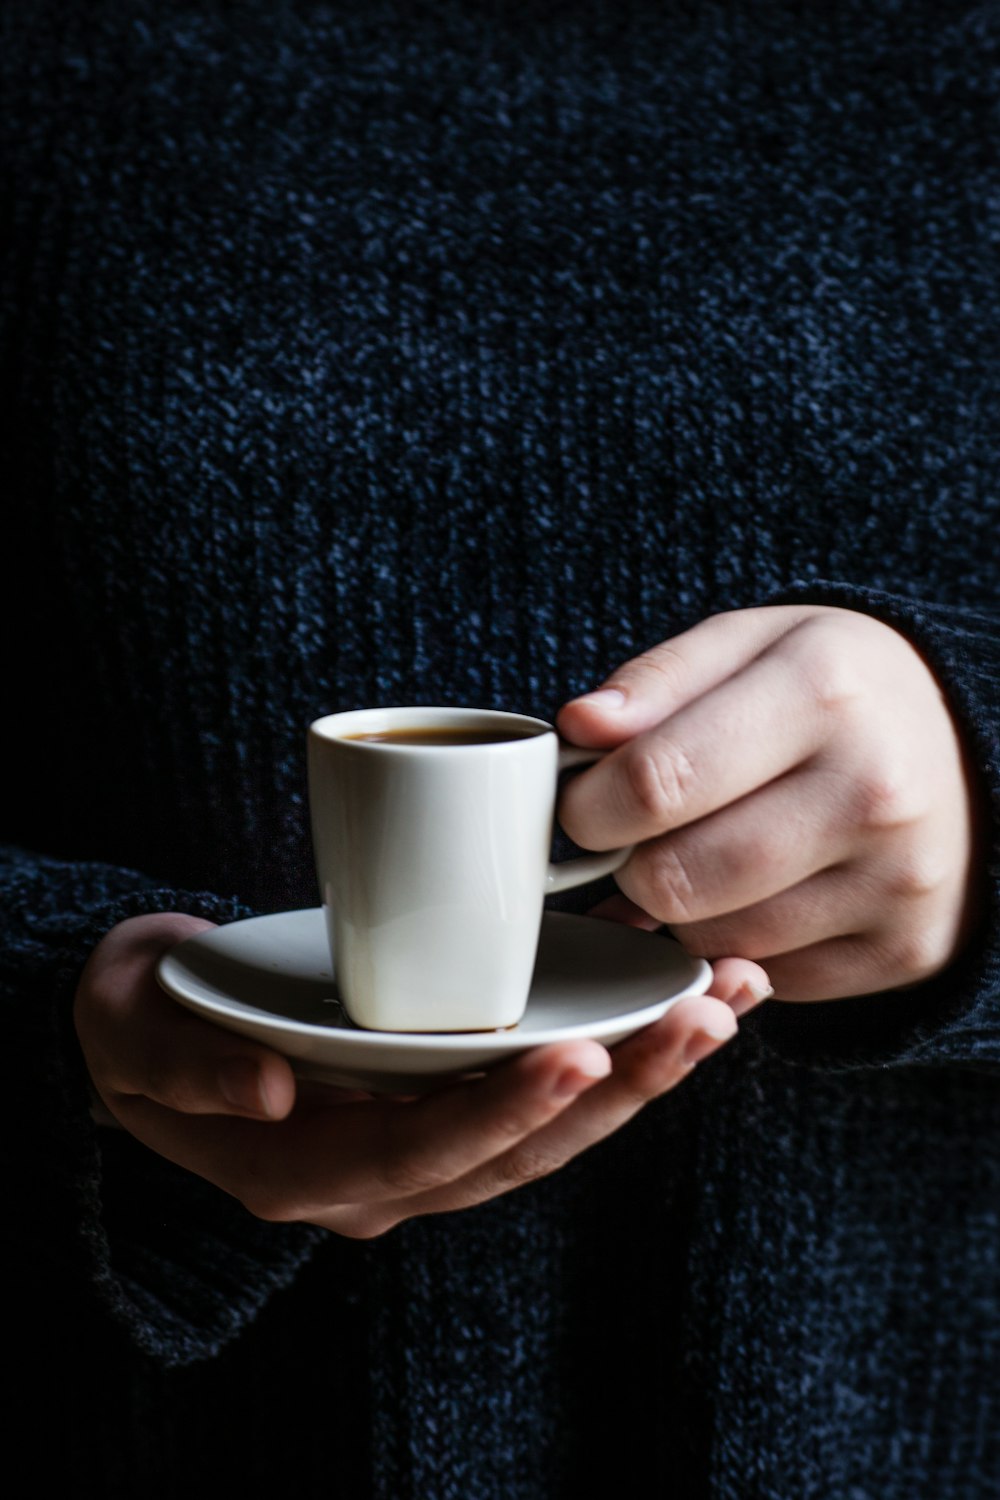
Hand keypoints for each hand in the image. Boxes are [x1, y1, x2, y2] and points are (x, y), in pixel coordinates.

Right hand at [74, 914, 768, 1236]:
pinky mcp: (453, 1103)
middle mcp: (386, 1177)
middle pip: (523, 1150)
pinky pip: (551, 1091)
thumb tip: (269, 1094)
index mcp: (312, 1172)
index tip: (582, 1052)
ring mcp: (427, 1144)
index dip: (506, 1111)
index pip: (424, 1153)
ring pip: (557, 1128)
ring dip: (647, 1069)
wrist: (159, 1031)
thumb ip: (187, 1068)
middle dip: (621, 1087)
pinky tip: (686, 997)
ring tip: (726, 999)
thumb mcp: (136, 1035)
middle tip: (704, 1015)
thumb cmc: (147, 1024)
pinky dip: (625, 1049)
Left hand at [556, 604, 981, 1000]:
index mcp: (823, 689)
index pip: (655, 781)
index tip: (581, 803)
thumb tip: (579, 728)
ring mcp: (896, 880)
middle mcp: (874, 789)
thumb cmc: (833, 693)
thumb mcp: (751, 645)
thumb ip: (657, 680)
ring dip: (682, 909)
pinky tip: (761, 892)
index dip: (588, 806)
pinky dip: (739, 944)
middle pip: (676, 877)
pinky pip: (766, 976)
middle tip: (638, 836)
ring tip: (708, 853)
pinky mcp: (903, 950)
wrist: (967, 753)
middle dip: (629, 863)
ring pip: (713, 938)